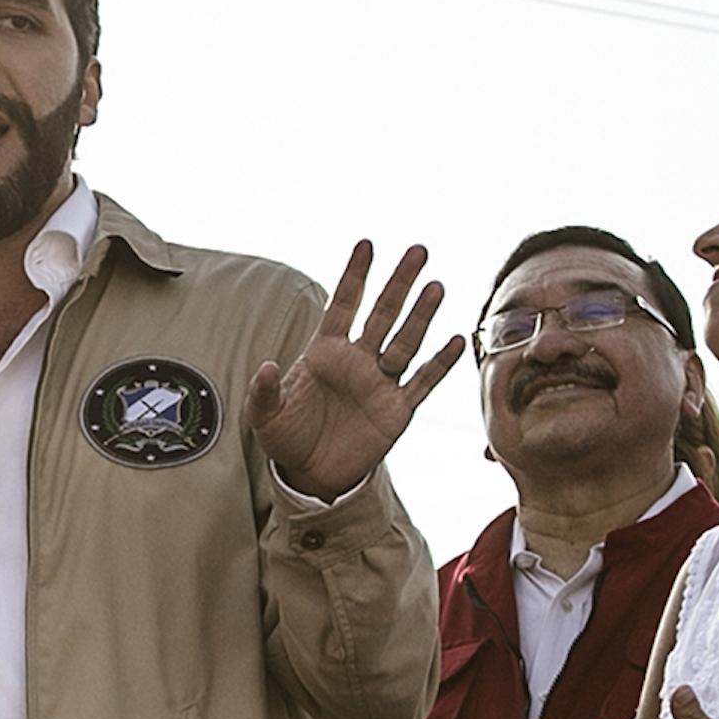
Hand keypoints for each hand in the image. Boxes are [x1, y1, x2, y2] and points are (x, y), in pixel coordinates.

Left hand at [249, 241, 465, 501]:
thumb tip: (264, 366)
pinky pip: (422, 382)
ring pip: (405, 342)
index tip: (366, 244)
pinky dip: (439, 363)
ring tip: (435, 286)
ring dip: (420, 315)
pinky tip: (455, 339)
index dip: (355, 276)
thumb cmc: (287, 438)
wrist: (312, 475)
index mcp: (325, 353)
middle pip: (383, 314)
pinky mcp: (397, 411)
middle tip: (417, 251)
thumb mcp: (265, 416)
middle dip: (399, 283)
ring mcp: (380, 383)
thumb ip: (264, 392)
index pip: (343, 305)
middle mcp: (357, 361)